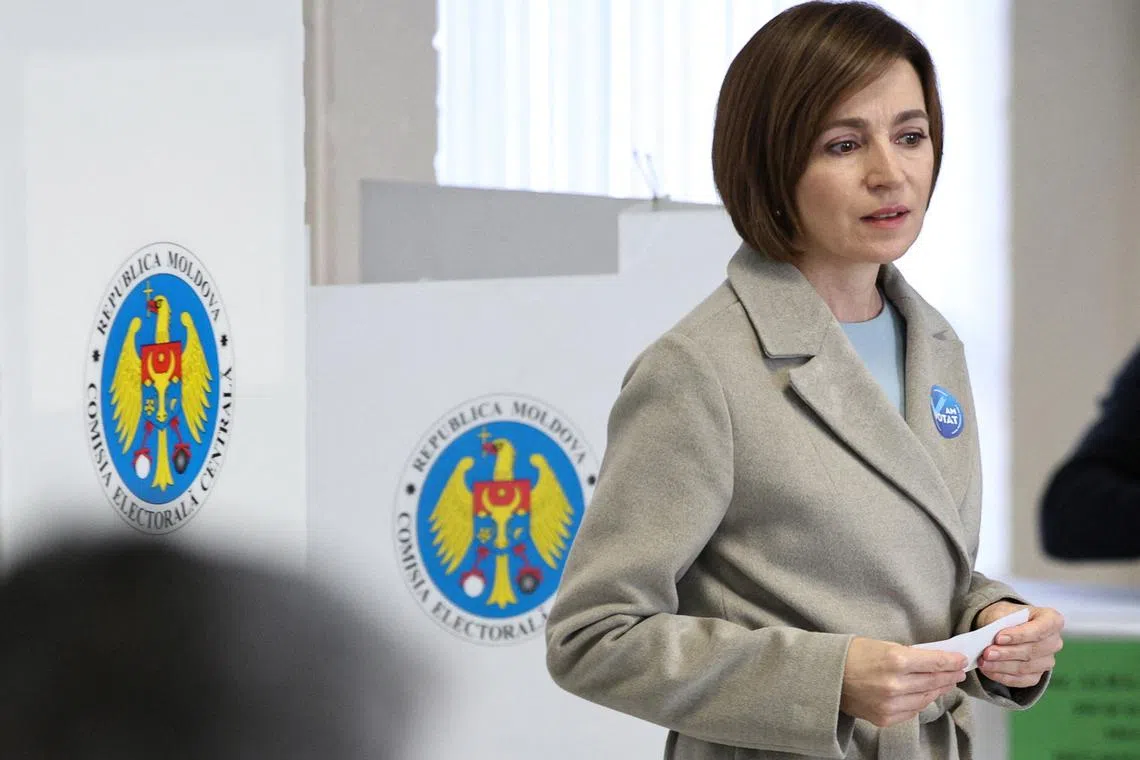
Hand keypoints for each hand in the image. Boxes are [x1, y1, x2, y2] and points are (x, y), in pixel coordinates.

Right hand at [840, 637, 966, 727]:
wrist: (827, 677)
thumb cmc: (851, 655)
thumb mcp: (881, 645)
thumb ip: (908, 654)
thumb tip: (932, 661)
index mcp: (895, 660)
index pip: (934, 663)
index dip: (951, 661)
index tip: (961, 660)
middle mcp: (896, 684)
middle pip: (934, 681)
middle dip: (949, 675)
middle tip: (958, 672)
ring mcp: (891, 704)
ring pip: (926, 698)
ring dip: (938, 689)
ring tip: (945, 683)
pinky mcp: (886, 718)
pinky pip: (912, 711)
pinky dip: (921, 702)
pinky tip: (926, 694)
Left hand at [975, 601, 1063, 688]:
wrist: (1002, 629)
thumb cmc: (1005, 617)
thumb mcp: (1001, 612)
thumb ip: (999, 623)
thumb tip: (990, 639)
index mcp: (1051, 620)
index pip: (1040, 629)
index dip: (1020, 635)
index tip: (998, 638)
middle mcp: (1054, 642)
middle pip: (1031, 651)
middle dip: (1006, 653)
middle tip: (986, 653)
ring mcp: (1047, 661)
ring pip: (1025, 667)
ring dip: (1001, 666)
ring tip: (983, 662)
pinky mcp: (1037, 675)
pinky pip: (1021, 680)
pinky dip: (1002, 676)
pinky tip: (988, 671)